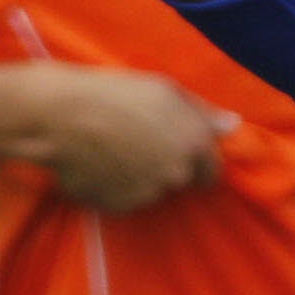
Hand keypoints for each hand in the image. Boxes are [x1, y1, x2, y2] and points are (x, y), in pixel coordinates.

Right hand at [22, 65, 234, 212]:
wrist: (61, 115)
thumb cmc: (114, 93)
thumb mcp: (163, 90)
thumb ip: (202, 112)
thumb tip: (232, 126)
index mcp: (193, 144)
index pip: (210, 171)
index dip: (196, 162)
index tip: (177, 152)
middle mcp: (175, 173)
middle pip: (180, 179)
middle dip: (166, 165)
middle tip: (137, 142)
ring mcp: (147, 193)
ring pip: (151, 189)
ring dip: (139, 175)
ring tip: (112, 148)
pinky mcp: (120, 205)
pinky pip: (124, 198)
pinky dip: (115, 186)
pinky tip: (99, 162)